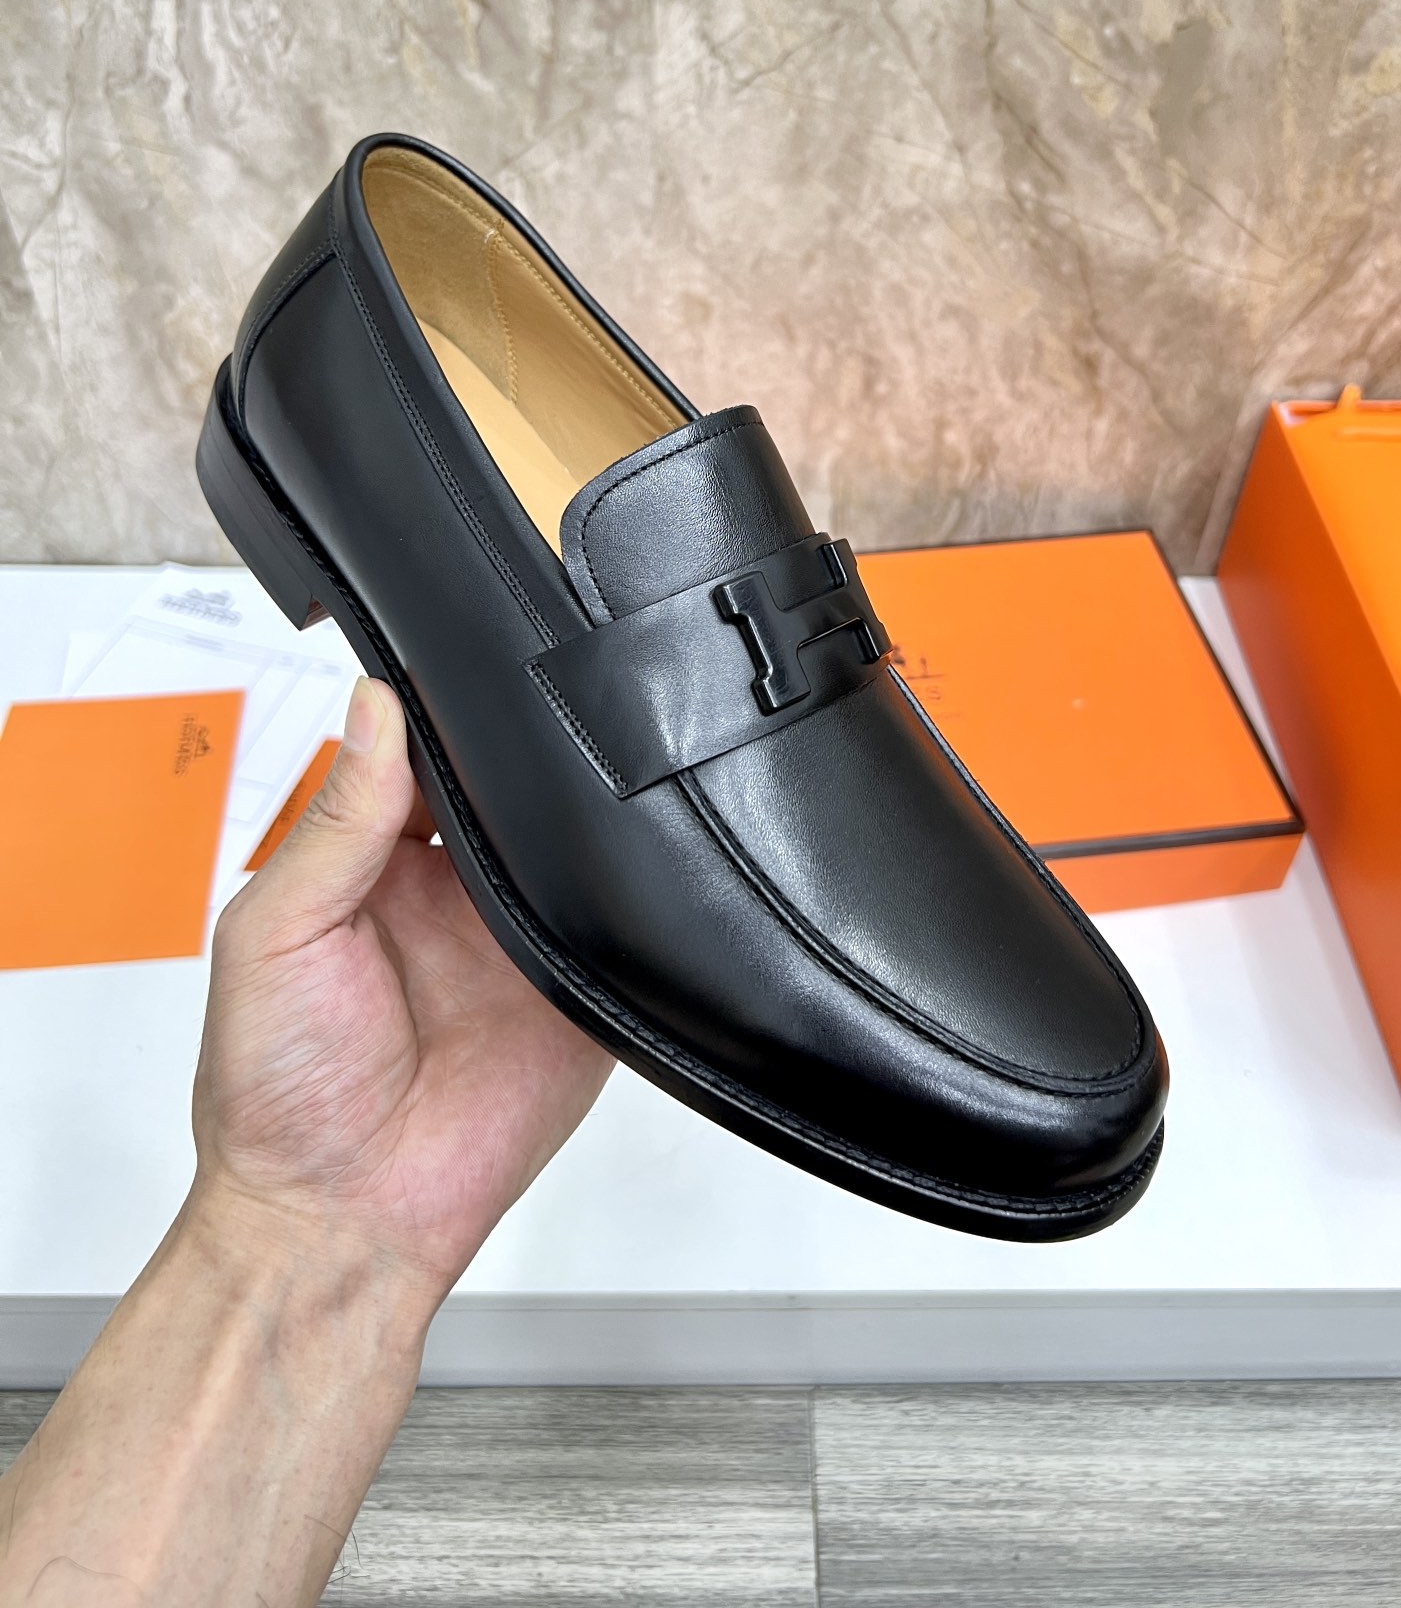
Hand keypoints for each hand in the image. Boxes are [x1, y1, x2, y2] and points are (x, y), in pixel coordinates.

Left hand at [191, 675, 611, 1312]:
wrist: (342, 1219)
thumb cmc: (276, 1091)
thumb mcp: (275, 933)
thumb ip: (333, 824)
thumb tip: (373, 708)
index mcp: (372, 864)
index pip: (422, 757)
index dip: (446, 713)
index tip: (474, 669)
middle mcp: (453, 893)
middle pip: (509, 790)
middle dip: (530, 754)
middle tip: (551, 714)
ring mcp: (520, 939)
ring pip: (573, 845)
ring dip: (583, 817)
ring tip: (593, 783)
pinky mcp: (580, 990)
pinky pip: (621, 925)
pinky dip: (636, 894)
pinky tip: (632, 860)